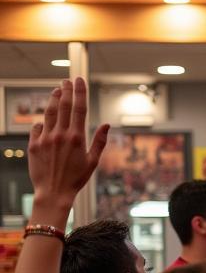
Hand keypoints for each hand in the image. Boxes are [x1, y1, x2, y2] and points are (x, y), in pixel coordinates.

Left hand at [28, 78, 108, 211]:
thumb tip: (106, 124)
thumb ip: (99, 142)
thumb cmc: (76, 179)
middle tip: (67, 80)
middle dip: (66, 90)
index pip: (79, 108)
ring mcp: (45, 138)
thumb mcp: (93, 162)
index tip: (79, 80)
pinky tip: (45, 119)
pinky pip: (37, 127)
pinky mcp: (34, 144)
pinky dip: (42, 121)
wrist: (54, 192)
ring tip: (56, 91)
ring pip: (49, 113)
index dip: (80, 92)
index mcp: (77, 138)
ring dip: (53, 99)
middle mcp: (60, 135)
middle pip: (63, 106)